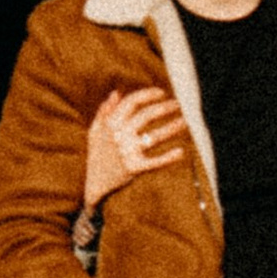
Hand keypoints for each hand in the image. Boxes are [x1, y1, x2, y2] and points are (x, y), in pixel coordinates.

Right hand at [83, 84, 187, 211]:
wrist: (92, 184)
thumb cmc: (96, 155)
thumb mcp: (94, 131)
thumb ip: (104, 111)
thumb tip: (117, 93)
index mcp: (110, 124)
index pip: (131, 102)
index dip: (148, 94)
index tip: (161, 93)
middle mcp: (119, 136)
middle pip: (147, 115)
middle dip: (165, 107)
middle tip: (177, 105)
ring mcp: (127, 152)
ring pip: (155, 136)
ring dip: (172, 128)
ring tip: (184, 122)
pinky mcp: (134, 168)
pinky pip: (155, 162)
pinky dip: (169, 157)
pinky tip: (181, 152)